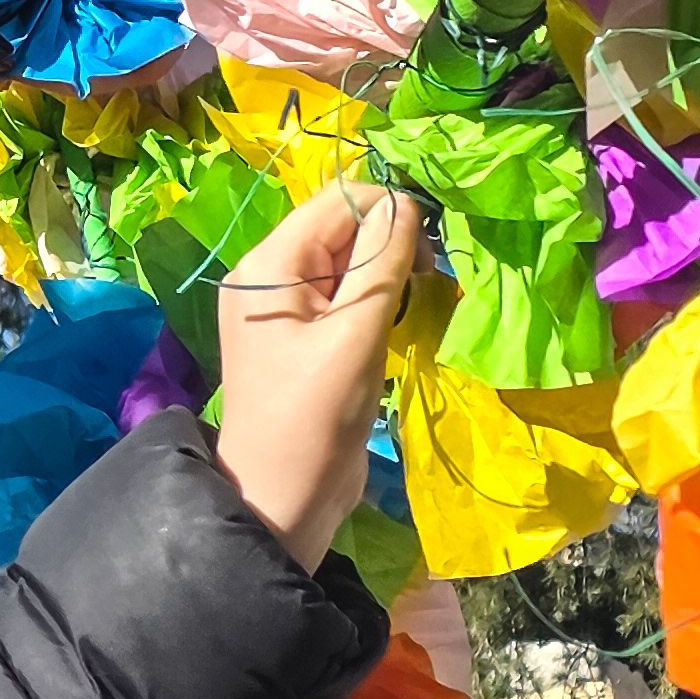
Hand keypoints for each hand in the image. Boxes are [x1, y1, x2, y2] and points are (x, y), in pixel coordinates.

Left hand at [211, 177, 417, 567]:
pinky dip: (376, 301)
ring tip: (414, 306)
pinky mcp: (304, 336)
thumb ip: (380, 264)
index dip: (388, 210)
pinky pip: (345, 296)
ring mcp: (285, 307)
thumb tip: (404, 203)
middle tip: (429, 281)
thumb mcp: (354, 335)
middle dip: (391, 244)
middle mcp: (269, 275)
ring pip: (349, 262)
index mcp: (268, 264)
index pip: (336, 203)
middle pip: (342, 228)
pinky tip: (397, 323)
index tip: (431, 248)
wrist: (282, 495)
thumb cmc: (314, 417)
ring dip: (388, 275)